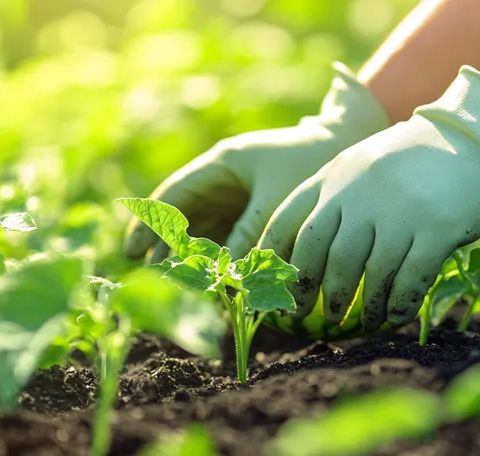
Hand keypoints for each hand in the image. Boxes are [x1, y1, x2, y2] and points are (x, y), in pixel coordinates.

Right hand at [123, 63, 388, 262]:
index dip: (150, 223)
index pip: (174, 194)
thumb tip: (224, 274)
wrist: (346, 146)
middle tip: (153, 277)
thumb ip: (247, 234)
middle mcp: (224, 180)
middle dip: (168, 246)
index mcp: (221, 164)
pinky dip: (220, 256)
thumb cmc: (308, 164)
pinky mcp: (255, 210)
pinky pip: (229, 236)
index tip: (133, 251)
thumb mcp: (274, 200)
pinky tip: (214, 280)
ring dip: (193, 255)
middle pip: (185, 216)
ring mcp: (239, 195)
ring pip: (206, 229)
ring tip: (179, 285)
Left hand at [259, 66, 479, 330]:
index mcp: (337, 175)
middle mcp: (360, 192)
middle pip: (320, 252)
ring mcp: (398, 210)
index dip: (272, 258)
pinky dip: (400, 305)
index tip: (271, 286)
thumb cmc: (420, 159)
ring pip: (365, 272)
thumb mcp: (366, 164)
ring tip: (360, 323)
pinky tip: (397, 317)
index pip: (288, 219)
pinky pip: (410, 280)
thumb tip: (310, 252)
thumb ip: (338, 196)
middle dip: (310, 290)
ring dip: (359, 305)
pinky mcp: (437, 228)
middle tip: (311, 316)